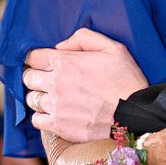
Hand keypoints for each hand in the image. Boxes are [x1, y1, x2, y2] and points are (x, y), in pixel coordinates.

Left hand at [21, 29, 147, 141]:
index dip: (35, 59)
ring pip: (31, 99)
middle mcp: (56, 83)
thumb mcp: (112, 47)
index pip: (32, 57)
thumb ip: (83, 38)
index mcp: (65, 62)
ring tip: (52, 98)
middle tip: (47, 80)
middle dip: (35, 76)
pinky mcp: (60, 126)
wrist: (137, 114)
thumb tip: (60, 46)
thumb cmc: (126, 79)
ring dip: (38, 97)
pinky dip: (42, 117)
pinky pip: (36, 120)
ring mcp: (56, 106)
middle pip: (28, 78)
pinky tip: (54, 114)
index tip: (41, 63)